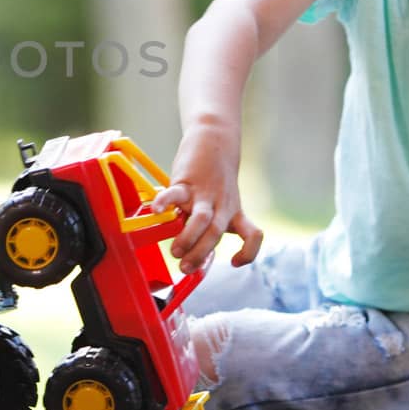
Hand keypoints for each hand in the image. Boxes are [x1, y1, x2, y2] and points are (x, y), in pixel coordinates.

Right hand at [152, 122, 263, 274]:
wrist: (215, 141)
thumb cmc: (215, 179)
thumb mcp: (221, 203)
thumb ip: (207, 225)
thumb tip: (187, 250)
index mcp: (234, 213)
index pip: (252, 235)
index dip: (248, 253)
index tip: (233, 262)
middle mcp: (222, 206)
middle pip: (217, 233)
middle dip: (200, 254)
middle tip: (185, 268)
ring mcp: (204, 193)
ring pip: (201, 219)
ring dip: (188, 239)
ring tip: (175, 251)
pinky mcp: (186, 181)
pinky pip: (175, 194)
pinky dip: (164, 203)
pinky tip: (156, 212)